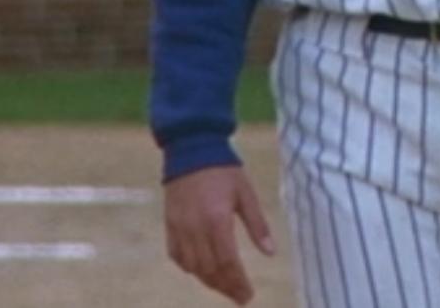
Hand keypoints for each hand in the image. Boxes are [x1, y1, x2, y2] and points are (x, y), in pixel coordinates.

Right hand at [164, 165, 274, 304]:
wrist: (193, 147)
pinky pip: (176, 256)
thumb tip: (270, 253)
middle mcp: (196, 229)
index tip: (248, 296)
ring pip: (193, 267)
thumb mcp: (246, 192)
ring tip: (224, 286)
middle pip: (210, 270)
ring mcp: (180, 228)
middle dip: (226, 287)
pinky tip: (200, 270)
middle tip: (239, 296)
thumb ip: (257, 224)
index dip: (238, 282)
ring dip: (208, 281)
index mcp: (217, 220)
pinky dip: (189, 267)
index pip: (228, 263)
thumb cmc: (224, 168)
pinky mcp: (169, 224)